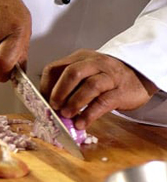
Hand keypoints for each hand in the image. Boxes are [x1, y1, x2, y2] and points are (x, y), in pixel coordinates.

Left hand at [40, 49, 158, 128]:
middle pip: (73, 72)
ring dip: (75, 102)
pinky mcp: (121, 91)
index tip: (43, 100)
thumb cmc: (105, 75)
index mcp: (80, 58)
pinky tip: (82, 123)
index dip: (47, 85)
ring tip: (66, 116)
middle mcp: (94, 63)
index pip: (56, 67)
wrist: (137, 74)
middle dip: (60, 91)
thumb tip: (51, 106)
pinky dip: (90, 114)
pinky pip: (104, 102)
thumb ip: (70, 84)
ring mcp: (109, 76)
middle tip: (54, 106)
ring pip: (90, 86)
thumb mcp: (85, 71)